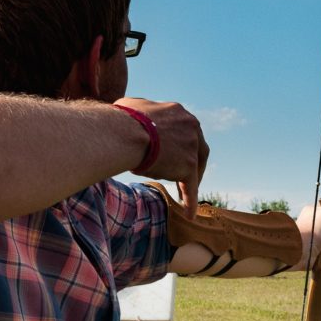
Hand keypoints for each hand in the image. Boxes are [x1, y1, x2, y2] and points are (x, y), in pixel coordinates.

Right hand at [114, 97, 208, 217]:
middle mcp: (192, 127)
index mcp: (180, 114)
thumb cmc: (122, 120)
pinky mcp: (188, 166)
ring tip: (182, 194)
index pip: (186, 132)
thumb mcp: (132, 106)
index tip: (175, 154)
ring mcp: (192, 147)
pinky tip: (189, 214)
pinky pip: (191, 187)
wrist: (125, 133)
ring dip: (190, 181)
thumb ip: (140, 111)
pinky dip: (190, 201)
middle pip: (198, 149)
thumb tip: (130, 113)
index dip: (182, 145)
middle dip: (191, 163)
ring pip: (195, 169)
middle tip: (184, 175)